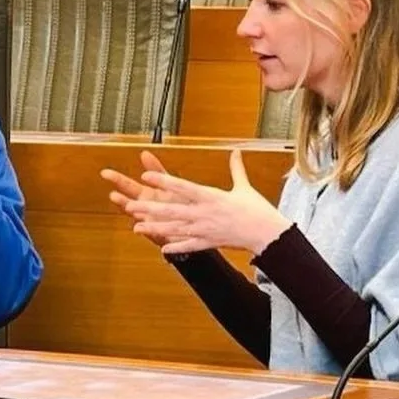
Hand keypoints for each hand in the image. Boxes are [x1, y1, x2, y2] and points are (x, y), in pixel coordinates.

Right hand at [101, 150, 177, 245]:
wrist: (193, 224)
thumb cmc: (180, 204)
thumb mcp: (168, 183)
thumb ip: (156, 170)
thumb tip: (144, 153)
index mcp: (147, 195)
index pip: (128, 186)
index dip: (117, 180)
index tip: (105, 173)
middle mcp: (146, 208)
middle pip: (128, 201)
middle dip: (118, 195)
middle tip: (108, 190)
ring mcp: (151, 222)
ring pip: (139, 217)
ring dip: (131, 211)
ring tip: (125, 204)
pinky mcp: (160, 234)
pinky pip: (153, 232)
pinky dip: (147, 230)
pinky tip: (140, 227)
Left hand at [116, 148, 290, 256]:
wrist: (267, 233)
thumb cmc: (257, 209)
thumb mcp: (244, 187)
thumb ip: (236, 168)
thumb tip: (236, 151)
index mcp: (212, 196)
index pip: (183, 186)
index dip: (163, 181)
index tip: (146, 176)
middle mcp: (205, 213)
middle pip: (172, 209)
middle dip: (150, 208)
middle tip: (130, 206)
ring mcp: (206, 229)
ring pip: (176, 228)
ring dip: (155, 228)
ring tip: (137, 228)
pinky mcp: (210, 243)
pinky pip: (189, 245)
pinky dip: (176, 246)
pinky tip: (162, 247)